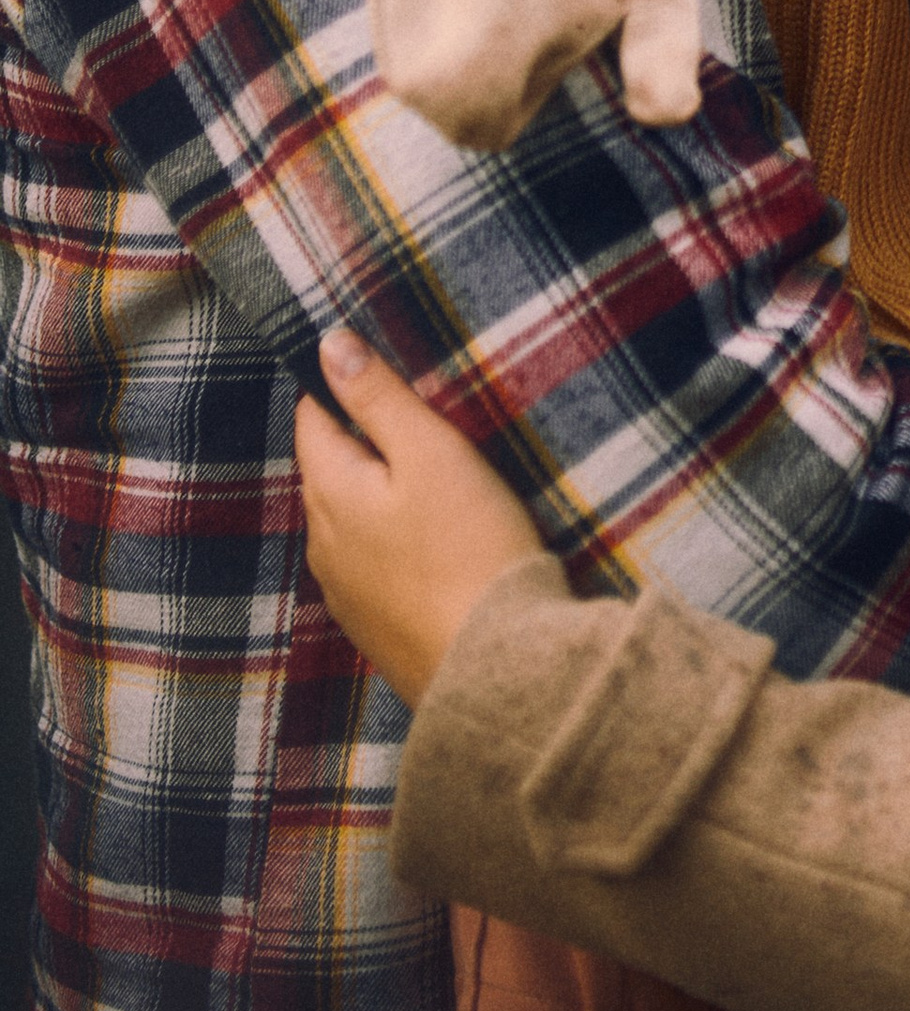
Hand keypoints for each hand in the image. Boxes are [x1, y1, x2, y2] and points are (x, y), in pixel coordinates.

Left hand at [296, 329, 548, 707]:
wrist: (495, 666)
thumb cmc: (471, 547)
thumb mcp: (431, 452)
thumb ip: (379, 397)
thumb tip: (329, 344)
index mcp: (330, 493)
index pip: (312, 421)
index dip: (336, 388)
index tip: (370, 369)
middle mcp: (323, 545)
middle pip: (327, 472)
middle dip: (357, 442)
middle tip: (410, 418)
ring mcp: (346, 594)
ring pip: (346, 523)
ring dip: (373, 497)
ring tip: (425, 480)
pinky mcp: (375, 628)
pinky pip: (369, 568)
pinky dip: (389, 545)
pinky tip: (428, 545)